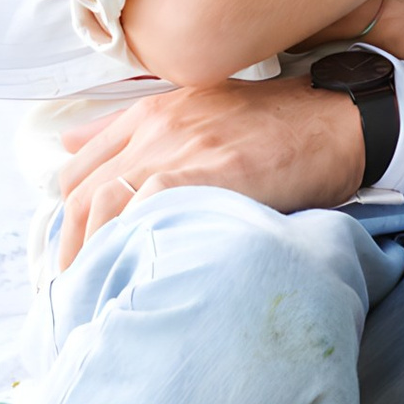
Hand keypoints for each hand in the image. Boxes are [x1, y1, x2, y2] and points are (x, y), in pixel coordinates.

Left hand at [55, 74, 363, 264]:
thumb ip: (130, 129)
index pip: (76, 174)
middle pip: (80, 197)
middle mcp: (153, 130)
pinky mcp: (205, 173)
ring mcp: (176, 150)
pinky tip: (137, 277)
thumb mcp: (196, 110)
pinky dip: (132, 245)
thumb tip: (69, 146)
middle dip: (71, 250)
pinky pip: (144, 211)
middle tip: (81, 289)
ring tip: (101, 294)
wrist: (335, 119)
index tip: (77, 258)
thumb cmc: (275, 124)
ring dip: (93, 255)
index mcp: (148, 115)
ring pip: (102, 206)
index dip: (69, 224)